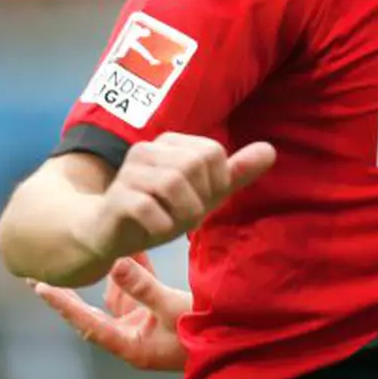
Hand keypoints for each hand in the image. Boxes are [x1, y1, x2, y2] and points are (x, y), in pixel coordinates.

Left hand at [32, 253, 190, 370]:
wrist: (236, 348)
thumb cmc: (204, 335)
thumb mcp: (173, 309)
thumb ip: (143, 287)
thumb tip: (113, 263)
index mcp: (130, 345)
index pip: (88, 322)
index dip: (63, 304)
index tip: (40, 286)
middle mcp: (133, 338)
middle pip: (99, 310)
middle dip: (82, 287)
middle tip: (57, 267)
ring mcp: (147, 329)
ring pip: (121, 298)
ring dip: (114, 274)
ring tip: (106, 248)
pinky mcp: (161, 319)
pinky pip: (141, 294)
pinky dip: (136, 274)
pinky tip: (136, 252)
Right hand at [73, 132, 274, 264]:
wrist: (107, 235)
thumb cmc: (158, 211)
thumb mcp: (203, 194)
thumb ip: (235, 172)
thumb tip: (271, 150)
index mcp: (171, 144)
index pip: (213, 152)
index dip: (216, 182)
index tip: (200, 200)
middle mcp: (148, 150)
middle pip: (195, 164)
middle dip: (200, 198)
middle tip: (186, 215)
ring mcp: (128, 172)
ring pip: (173, 182)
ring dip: (183, 213)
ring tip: (174, 223)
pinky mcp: (116, 198)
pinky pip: (149, 208)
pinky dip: (162, 225)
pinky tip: (157, 229)